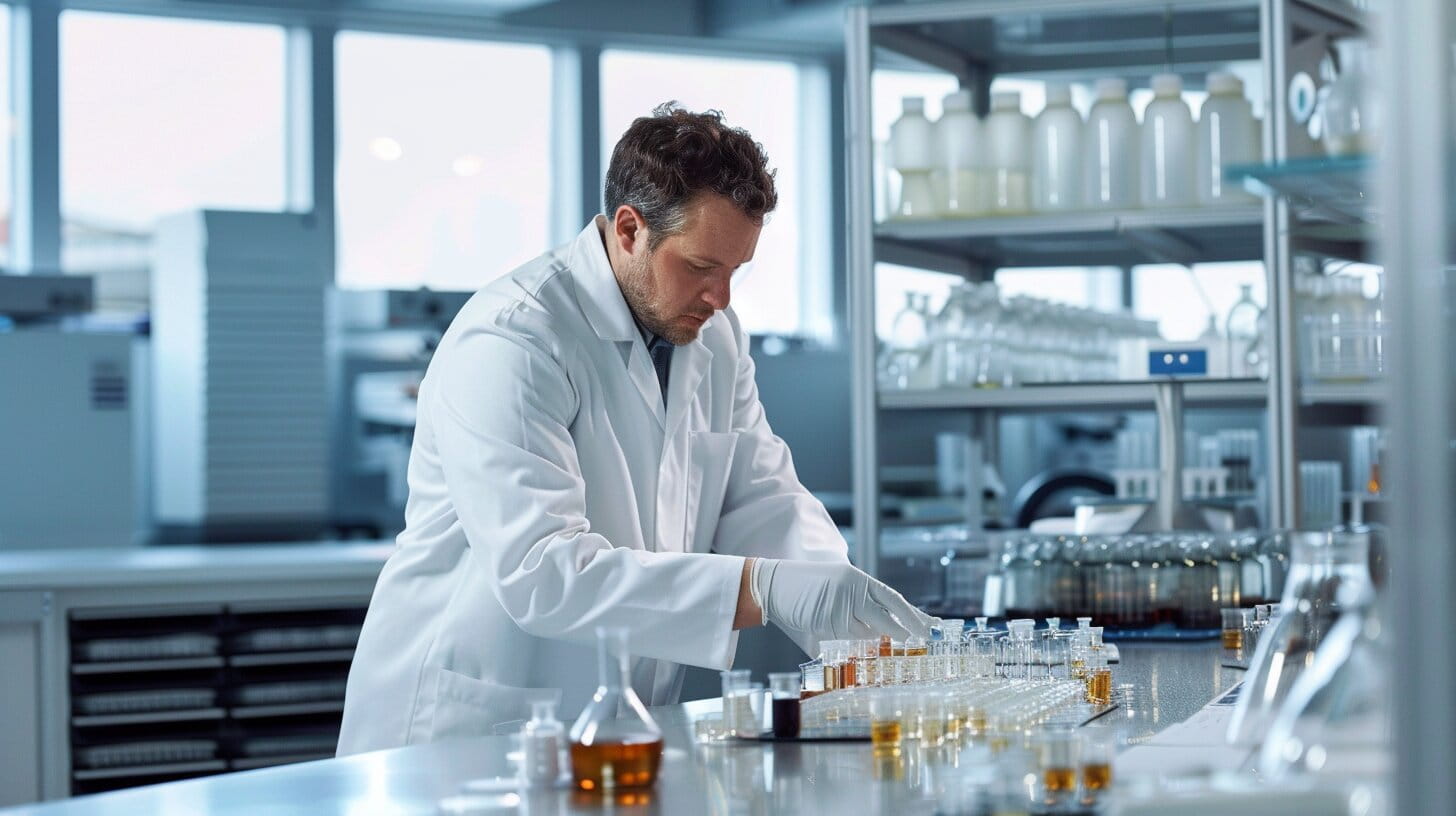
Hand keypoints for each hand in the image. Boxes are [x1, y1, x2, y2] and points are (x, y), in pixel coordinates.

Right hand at [754, 560, 932, 642]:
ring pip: (864, 634)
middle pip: (886, 617)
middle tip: (920, 643)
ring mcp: (839, 606)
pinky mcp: (825, 621)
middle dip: (904, 632)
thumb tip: (885, 631)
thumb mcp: (837, 589)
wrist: (772, 584)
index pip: (893, 598)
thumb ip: (859, 606)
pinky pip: (844, 642)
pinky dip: (848, 648)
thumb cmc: (805, 589)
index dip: (913, 614)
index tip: (930, 626)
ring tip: (864, 642)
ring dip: (868, 642)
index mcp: (857, 579)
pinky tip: (844, 644)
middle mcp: (852, 591)